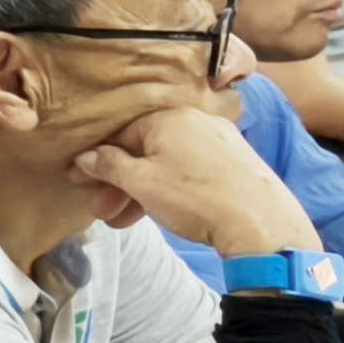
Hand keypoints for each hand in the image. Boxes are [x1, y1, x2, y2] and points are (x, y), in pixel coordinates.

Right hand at [71, 105, 320, 255]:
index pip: (121, 135)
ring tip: (128, 221)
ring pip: (169, 162)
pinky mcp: (239, 163)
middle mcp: (197, 121)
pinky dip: (172, 189)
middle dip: (120, 183)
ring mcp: (222, 141)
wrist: (262, 224)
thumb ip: (108, 166)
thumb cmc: (195, 198)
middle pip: (145, 150)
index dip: (97, 161)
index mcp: (170, 118)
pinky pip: (193, 170)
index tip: (81, 183)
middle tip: (104, 212)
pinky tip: (164, 211)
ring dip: (143, 191)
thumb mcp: (141, 183)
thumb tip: (85, 156)